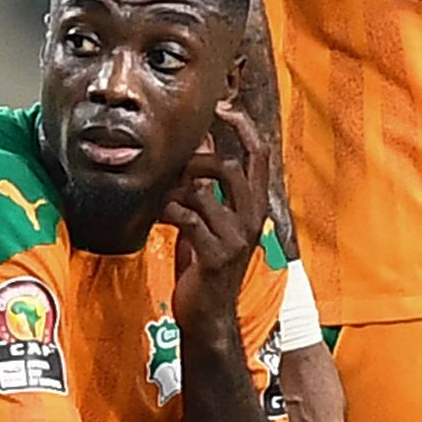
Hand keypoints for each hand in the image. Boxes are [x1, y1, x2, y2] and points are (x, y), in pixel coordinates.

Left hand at [167, 101, 269, 326]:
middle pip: (231, 167)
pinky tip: (161, 219)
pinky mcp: (216, 254)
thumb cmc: (206, 263)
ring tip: (165, 202)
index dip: (243, 126)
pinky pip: (187, 216)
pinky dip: (168, 212)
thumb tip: (200, 142)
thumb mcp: (210, 218)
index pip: (260, 155)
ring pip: (203, 191)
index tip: (222, 107)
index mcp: (256, 205)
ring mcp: (237, 237)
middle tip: (178, 169)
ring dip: (176, 192)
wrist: (208, 314)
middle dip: (198, 160)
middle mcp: (253, 218)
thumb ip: (208, 184)